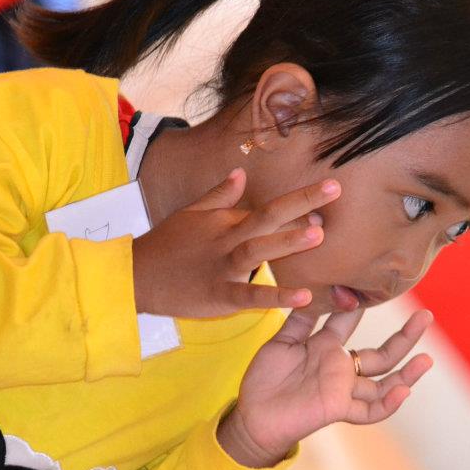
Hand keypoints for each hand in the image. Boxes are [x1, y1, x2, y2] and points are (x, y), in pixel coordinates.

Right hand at [132, 167, 340, 317]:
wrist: (136, 276)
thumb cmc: (167, 245)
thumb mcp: (191, 213)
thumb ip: (219, 195)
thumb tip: (241, 172)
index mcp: (225, 221)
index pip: (268, 207)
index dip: (299, 199)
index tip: (331, 188)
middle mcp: (227, 240)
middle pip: (267, 218)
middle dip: (301, 205)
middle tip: (333, 192)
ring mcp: (223, 267)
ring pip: (258, 250)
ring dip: (287, 242)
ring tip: (318, 236)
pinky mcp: (218, 295)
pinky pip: (249, 296)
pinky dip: (275, 296)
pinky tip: (302, 297)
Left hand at [217, 308, 434, 466]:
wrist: (253, 414)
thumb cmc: (265, 378)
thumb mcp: (282, 341)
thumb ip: (300, 318)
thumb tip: (314, 287)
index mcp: (326, 346)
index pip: (351, 321)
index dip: (361, 304)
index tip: (373, 281)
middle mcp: (341, 368)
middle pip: (382, 354)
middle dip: (405, 336)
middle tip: (426, 315)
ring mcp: (342, 389)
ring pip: (384, 383)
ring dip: (407, 373)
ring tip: (427, 359)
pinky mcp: (338, 409)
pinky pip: (368, 411)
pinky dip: (388, 404)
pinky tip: (404, 391)